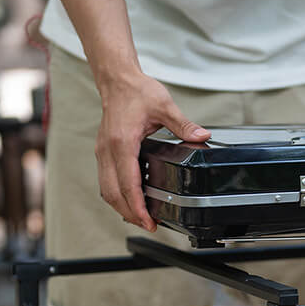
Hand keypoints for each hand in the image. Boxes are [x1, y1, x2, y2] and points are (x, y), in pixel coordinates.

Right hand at [95, 68, 210, 230]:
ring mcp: (103, 153)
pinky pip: (106, 181)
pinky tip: (132, 200)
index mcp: (122, 143)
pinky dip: (117, 195)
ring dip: (122, 207)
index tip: (149, 221)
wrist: (117, 80)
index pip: (128, 184)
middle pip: (113, 193)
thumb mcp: (164, 106)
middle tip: (149, 225)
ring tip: (141, 218)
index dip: (138, 206)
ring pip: (107, 190)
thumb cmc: (137, 92)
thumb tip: (202, 137)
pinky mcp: (103, 153)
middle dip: (130, 213)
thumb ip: (184, 125)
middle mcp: (108, 151)